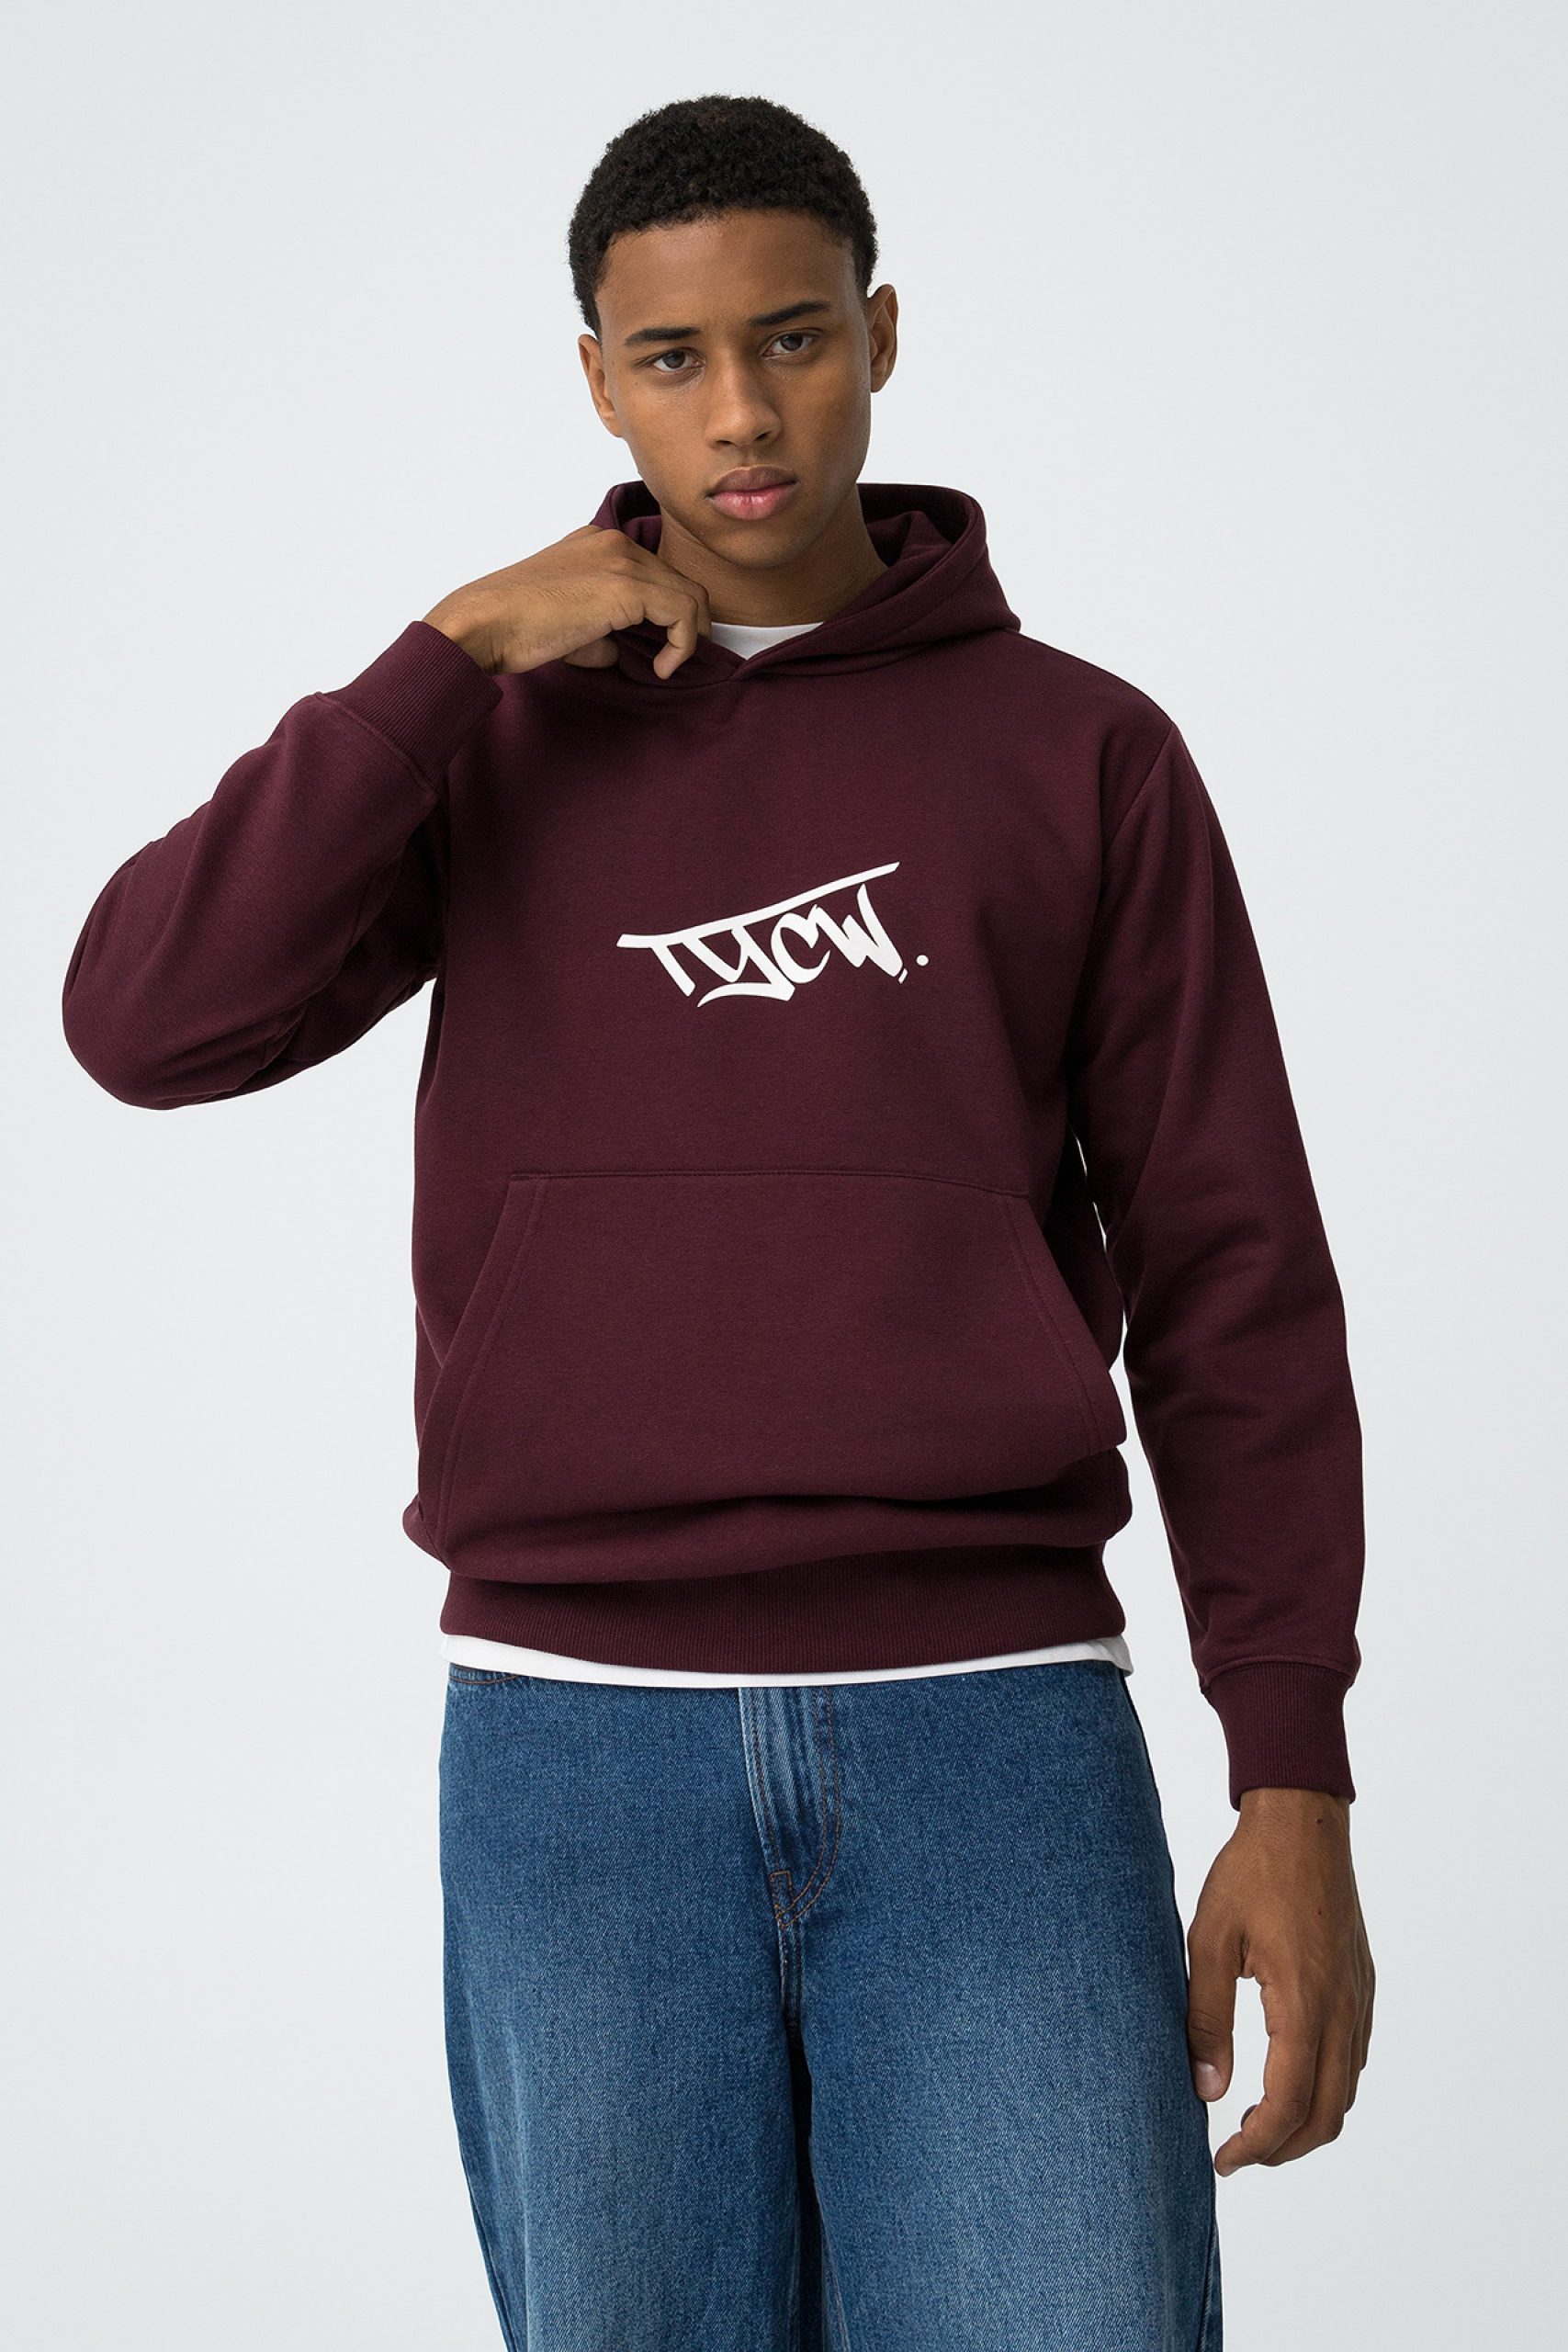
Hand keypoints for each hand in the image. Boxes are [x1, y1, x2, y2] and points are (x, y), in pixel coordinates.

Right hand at [421, 524, 712, 680]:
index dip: (670, 613)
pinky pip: (682, 613)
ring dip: (689, 636)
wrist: (485, 622)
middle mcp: (615, 543)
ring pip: (689, 595)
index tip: (663, 648)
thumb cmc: (514, 627)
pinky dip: (683, 645)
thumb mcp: (568, 624)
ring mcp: (622, 560)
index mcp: (599, 544)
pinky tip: (661, 668)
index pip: (657, 573)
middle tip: (675, 660)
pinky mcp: (627, 586)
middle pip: (680, 581)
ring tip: (667, 666)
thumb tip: (621, 651)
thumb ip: (602, 632)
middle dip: (688, 624)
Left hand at [1185, 1786, 1374, 2173]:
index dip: (1257, 2145)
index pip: (1290, 2103)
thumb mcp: (1209, 1940)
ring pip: (1346, 2092)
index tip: (1223, 2161)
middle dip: (1284, 2148)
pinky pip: (1353, 2060)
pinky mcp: (1362, 1986)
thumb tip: (1207, 2091)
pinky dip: (1324, 2089)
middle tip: (1237, 2154)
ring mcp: (1359, 1999)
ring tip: (1257, 2124)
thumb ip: (1206, 2019)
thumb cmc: (1250, 1873)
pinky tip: (1286, 2080)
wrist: (1303, 1821)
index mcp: (1305, 2001)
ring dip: (1306, 2123)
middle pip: (1328, 2115)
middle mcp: (1343, 2009)